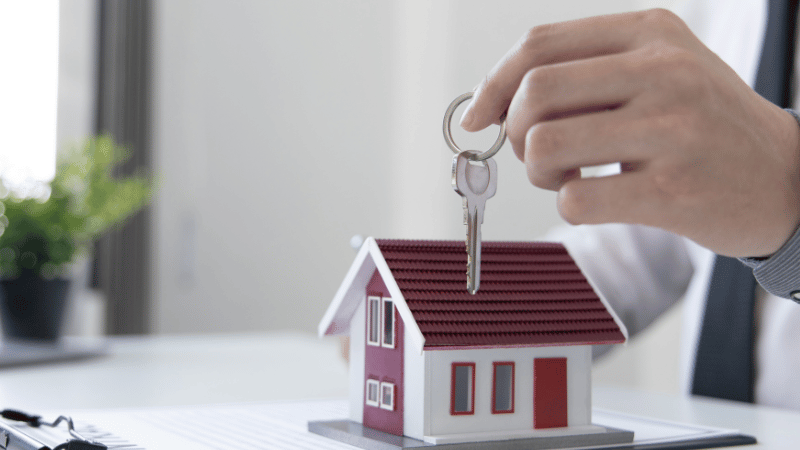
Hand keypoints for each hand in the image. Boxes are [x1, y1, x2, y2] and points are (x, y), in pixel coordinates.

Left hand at [461, 9, 799, 257]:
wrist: (783, 177)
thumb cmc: (702, 125)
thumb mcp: (655, 72)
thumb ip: (581, 75)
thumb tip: (490, 105)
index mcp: (649, 33)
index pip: (539, 45)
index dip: (493, 84)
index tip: (479, 117)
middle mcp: (662, 71)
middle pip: (535, 92)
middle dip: (516, 130)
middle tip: (538, 152)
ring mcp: (671, 130)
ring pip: (545, 145)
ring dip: (538, 171)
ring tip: (569, 176)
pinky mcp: (672, 191)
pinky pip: (575, 199)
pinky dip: (568, 205)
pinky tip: (598, 197)